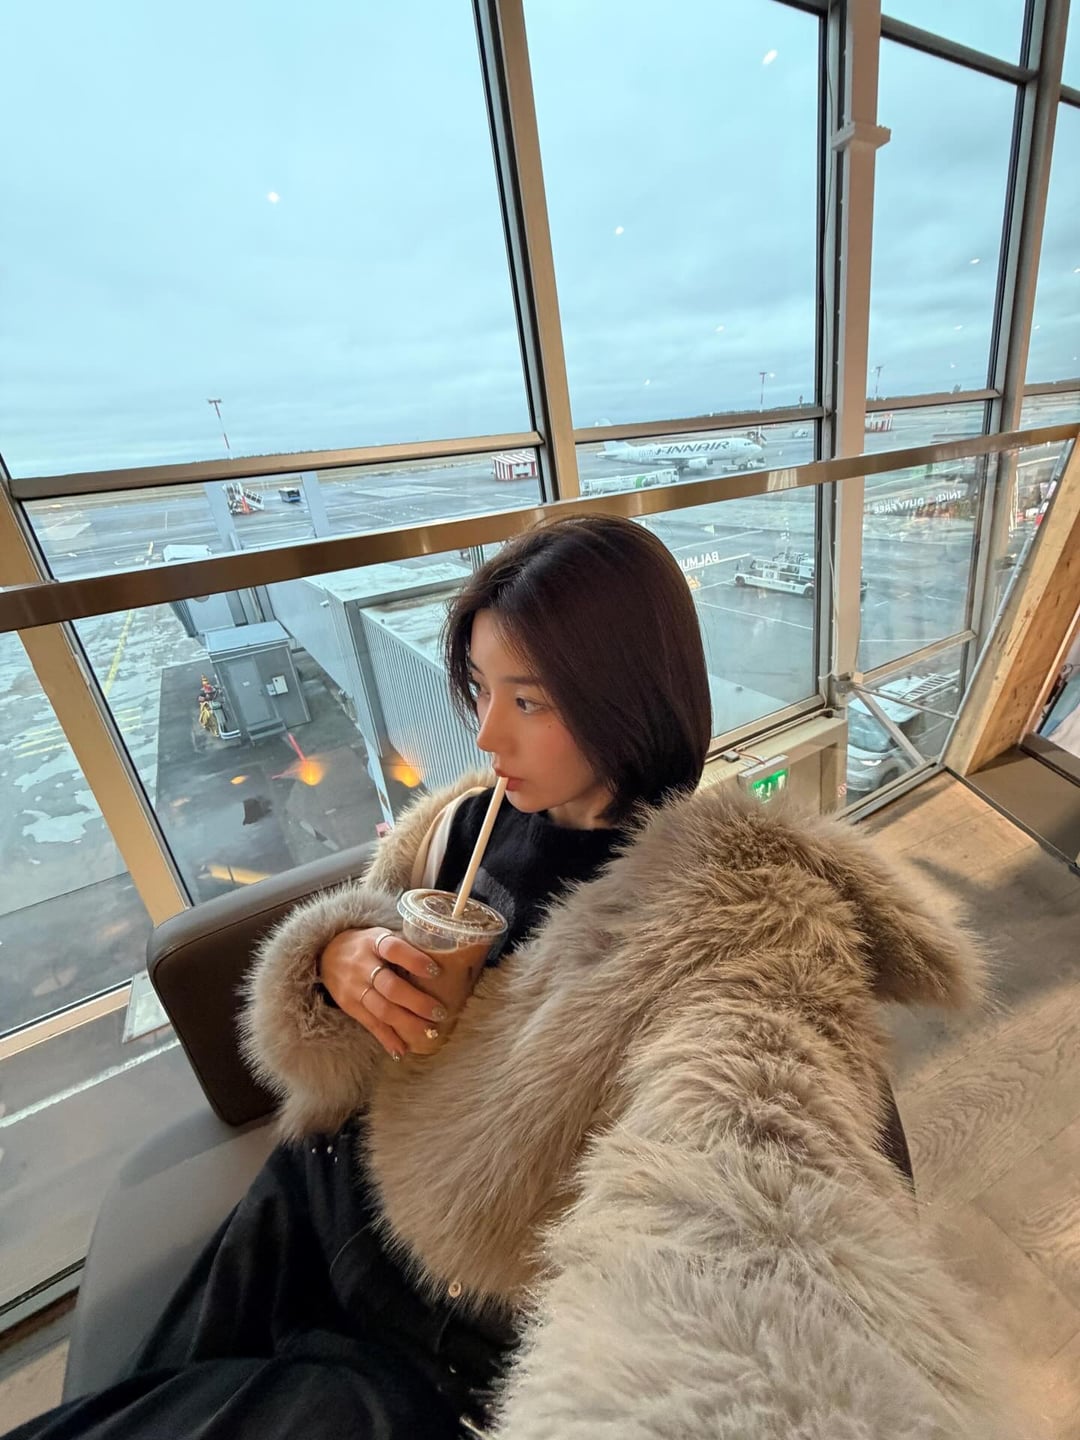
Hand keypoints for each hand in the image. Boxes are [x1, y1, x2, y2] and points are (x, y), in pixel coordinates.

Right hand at [318, 928, 446, 1058]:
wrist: (327, 953)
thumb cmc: (367, 944)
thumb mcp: (381, 935)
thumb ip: (406, 945)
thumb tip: (447, 953)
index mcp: (374, 942)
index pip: (394, 949)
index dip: (414, 960)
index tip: (436, 971)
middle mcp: (362, 965)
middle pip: (390, 987)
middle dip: (417, 1002)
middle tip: (440, 1013)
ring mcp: (354, 987)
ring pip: (382, 1010)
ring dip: (407, 1024)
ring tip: (429, 1032)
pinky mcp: (350, 1006)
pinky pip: (371, 1025)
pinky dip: (388, 1039)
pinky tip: (403, 1050)